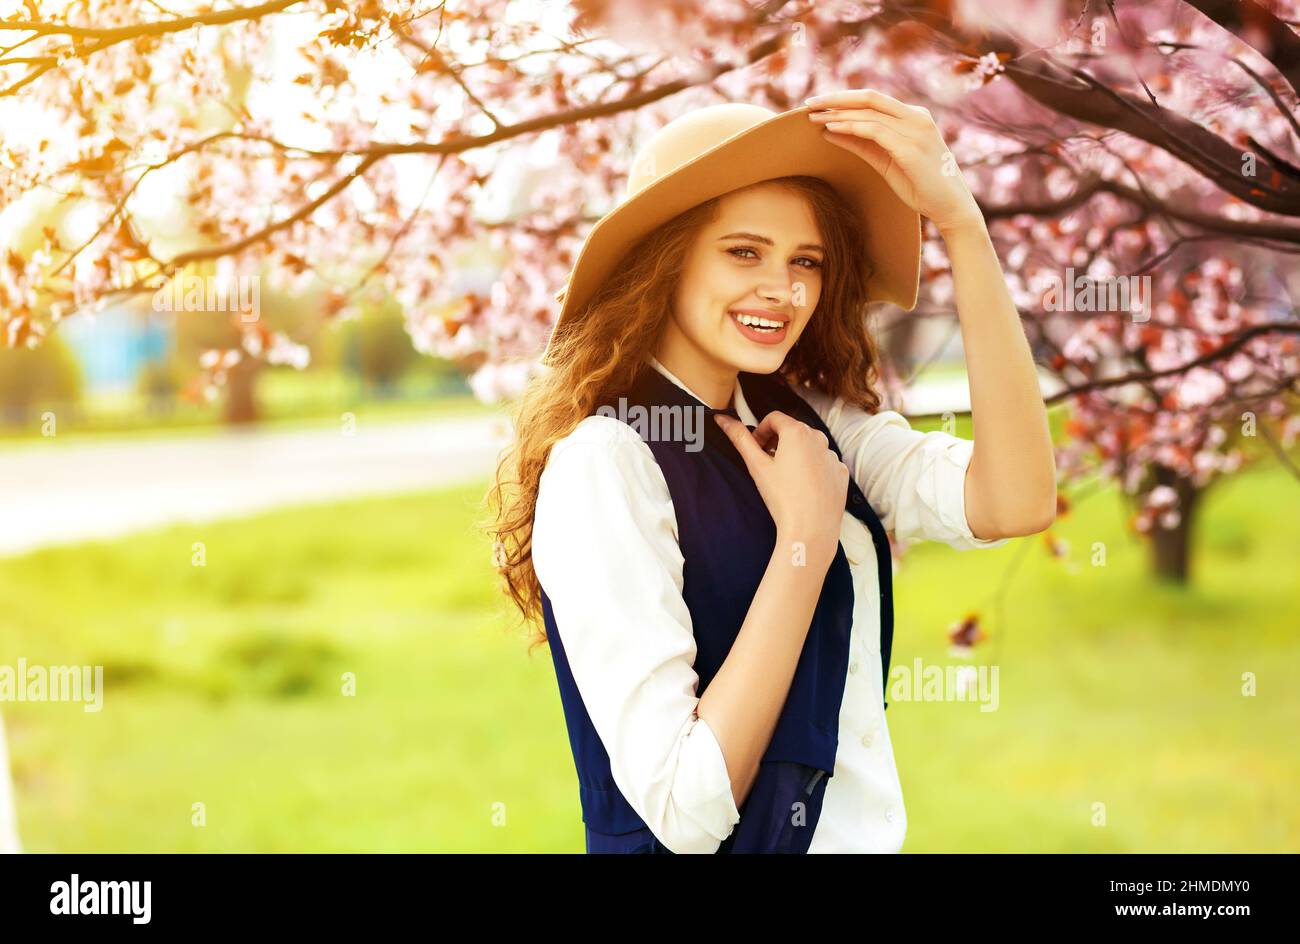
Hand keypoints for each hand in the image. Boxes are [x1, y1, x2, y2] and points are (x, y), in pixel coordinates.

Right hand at [714, 411, 847, 564]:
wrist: (811, 529)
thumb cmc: (783, 498)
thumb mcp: (756, 465)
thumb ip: (740, 438)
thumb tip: (723, 419)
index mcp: (797, 432)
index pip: (774, 418)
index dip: (761, 431)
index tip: (755, 447)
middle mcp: (819, 439)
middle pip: (793, 430)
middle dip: (777, 442)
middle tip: (767, 463)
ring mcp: (832, 456)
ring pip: (809, 447)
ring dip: (795, 455)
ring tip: (785, 478)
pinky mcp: (840, 473)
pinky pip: (823, 463)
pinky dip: (812, 469)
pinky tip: (803, 487)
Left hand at [805, 88, 983, 235]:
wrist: (951, 207)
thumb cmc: (920, 186)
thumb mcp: (886, 161)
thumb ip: (862, 145)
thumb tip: (829, 132)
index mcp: (913, 117)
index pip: (873, 99)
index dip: (844, 98)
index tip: (818, 102)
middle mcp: (916, 118)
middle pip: (869, 98)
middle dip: (836, 98)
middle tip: (808, 103)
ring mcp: (916, 131)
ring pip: (870, 113)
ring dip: (838, 114)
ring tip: (814, 118)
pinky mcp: (911, 149)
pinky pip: (875, 131)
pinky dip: (851, 128)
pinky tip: (832, 130)